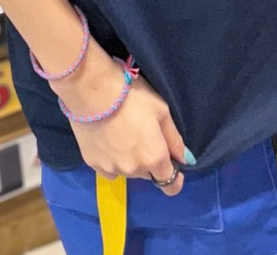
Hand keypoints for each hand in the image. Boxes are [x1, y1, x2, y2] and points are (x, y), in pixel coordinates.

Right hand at [56, 43, 189, 195]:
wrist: (92, 91)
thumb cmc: (132, 97)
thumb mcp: (161, 111)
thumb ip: (174, 139)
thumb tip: (184, 159)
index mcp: (154, 158)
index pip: (170, 185)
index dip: (175, 179)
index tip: (172, 165)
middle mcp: (134, 170)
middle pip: (148, 174)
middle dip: (149, 160)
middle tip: (142, 134)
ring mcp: (112, 169)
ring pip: (128, 171)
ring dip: (130, 160)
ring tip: (122, 133)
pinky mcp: (92, 164)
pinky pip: (109, 169)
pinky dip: (112, 159)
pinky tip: (108, 139)